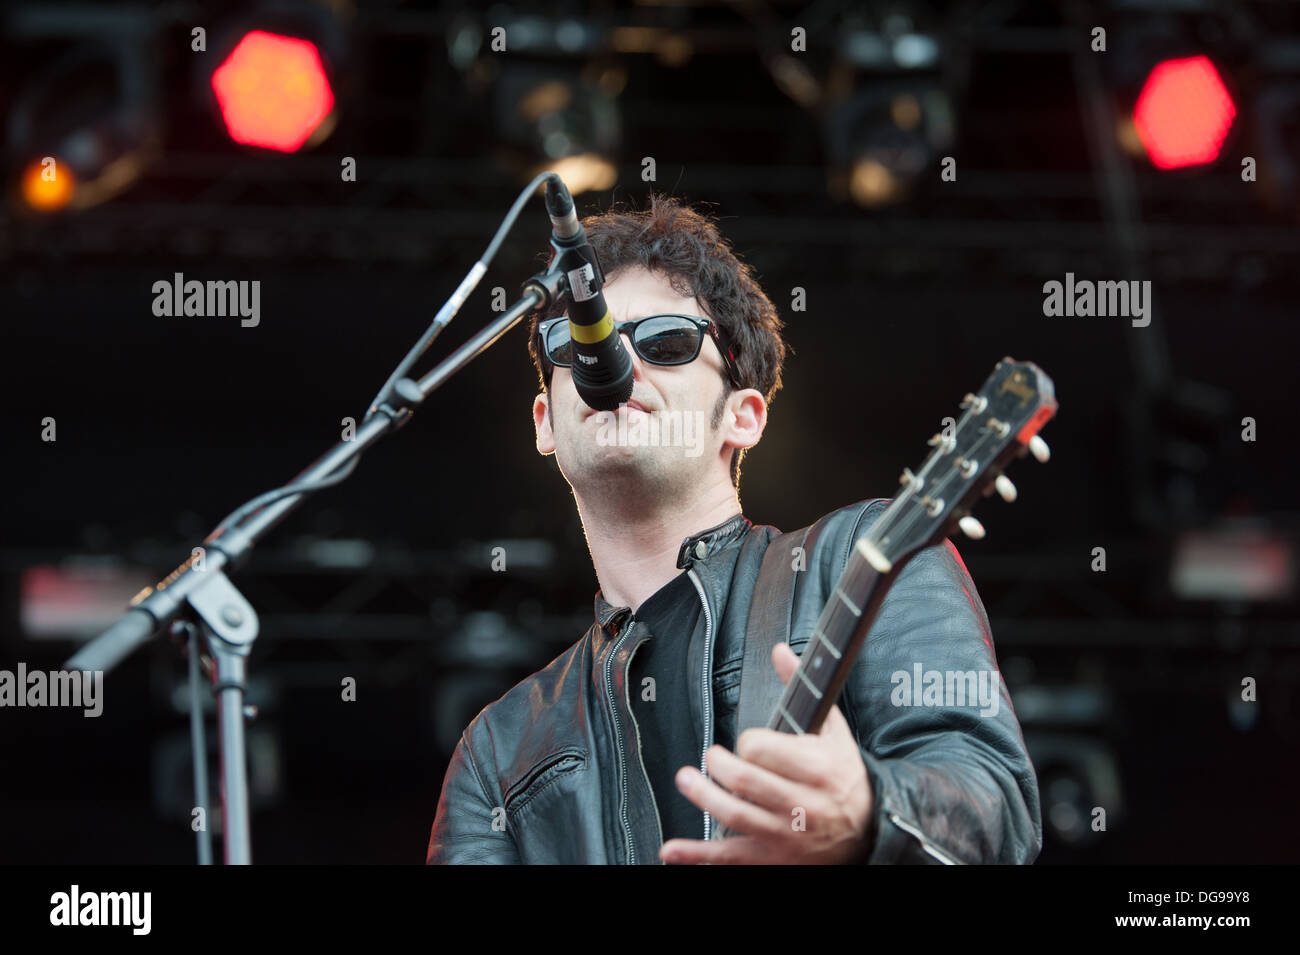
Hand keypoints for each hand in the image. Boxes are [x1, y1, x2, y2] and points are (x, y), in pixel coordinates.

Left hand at [659, 641, 873, 863]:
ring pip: (734, 816)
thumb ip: (804, 688)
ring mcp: (787, 836)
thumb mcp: (833, 730)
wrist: (870, 830)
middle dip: (718, 764)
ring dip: (702, 796)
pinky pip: (731, 859)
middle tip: (710, 757)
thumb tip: (779, 651)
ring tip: (686, 780)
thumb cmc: (844, 775)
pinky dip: (697, 856)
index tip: (748, 743)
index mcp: (818, 769)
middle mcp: (802, 804)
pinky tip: (671, 849)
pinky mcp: (773, 859)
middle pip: (745, 780)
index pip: (765, 749)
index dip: (748, 742)